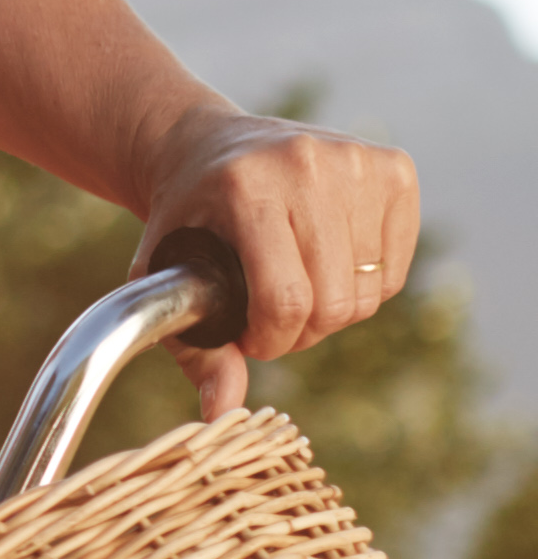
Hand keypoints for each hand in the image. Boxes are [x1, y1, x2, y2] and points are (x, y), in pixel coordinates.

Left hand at [140, 113, 421, 416]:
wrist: (203, 145)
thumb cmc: (184, 219)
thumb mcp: (163, 274)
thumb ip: (193, 346)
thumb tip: (221, 413)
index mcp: (248, 189)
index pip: (286, 297)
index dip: (271, 339)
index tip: (249, 339)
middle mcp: (309, 166)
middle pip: (335, 302)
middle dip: (300, 331)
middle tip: (268, 315)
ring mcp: (358, 162)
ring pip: (370, 294)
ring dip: (331, 310)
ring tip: (292, 285)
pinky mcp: (395, 169)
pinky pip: (395, 272)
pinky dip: (362, 286)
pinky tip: (322, 262)